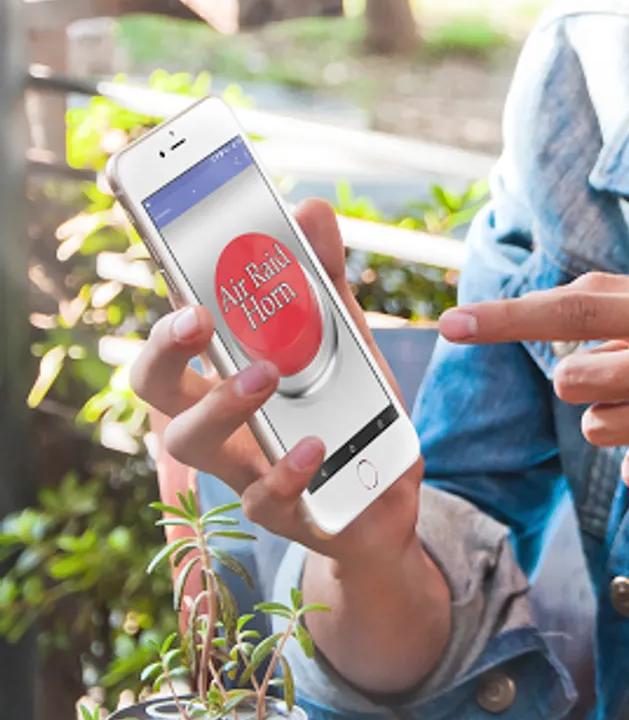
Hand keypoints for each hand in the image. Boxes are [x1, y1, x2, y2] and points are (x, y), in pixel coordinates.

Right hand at [130, 200, 422, 565]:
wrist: (384, 494)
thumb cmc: (347, 409)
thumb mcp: (345, 338)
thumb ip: (325, 278)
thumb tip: (310, 209)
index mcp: (225, 369)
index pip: (175, 327)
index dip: (162, 290)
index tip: (164, 247)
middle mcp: (218, 417)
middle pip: (153, 384)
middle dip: (163, 346)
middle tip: (197, 317)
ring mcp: (242, 466)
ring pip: (190, 442)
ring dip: (221, 402)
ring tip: (264, 374)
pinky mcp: (282, 510)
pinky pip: (263, 500)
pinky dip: (287, 472)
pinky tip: (314, 445)